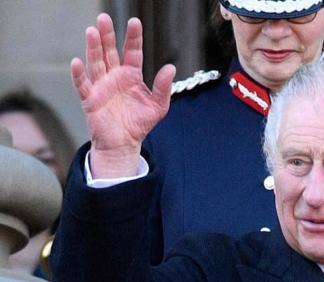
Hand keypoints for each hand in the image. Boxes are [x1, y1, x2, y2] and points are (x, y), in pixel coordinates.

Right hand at [70, 14, 174, 177]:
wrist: (123, 145)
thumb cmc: (138, 125)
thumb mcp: (157, 107)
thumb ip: (163, 88)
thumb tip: (170, 68)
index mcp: (131, 75)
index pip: (132, 52)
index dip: (133, 37)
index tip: (134, 22)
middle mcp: (114, 76)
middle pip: (110, 51)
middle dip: (107, 35)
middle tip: (104, 18)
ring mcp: (101, 86)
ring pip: (96, 63)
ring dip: (93, 48)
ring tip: (92, 32)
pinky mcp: (90, 99)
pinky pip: (83, 85)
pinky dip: (79, 74)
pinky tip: (77, 63)